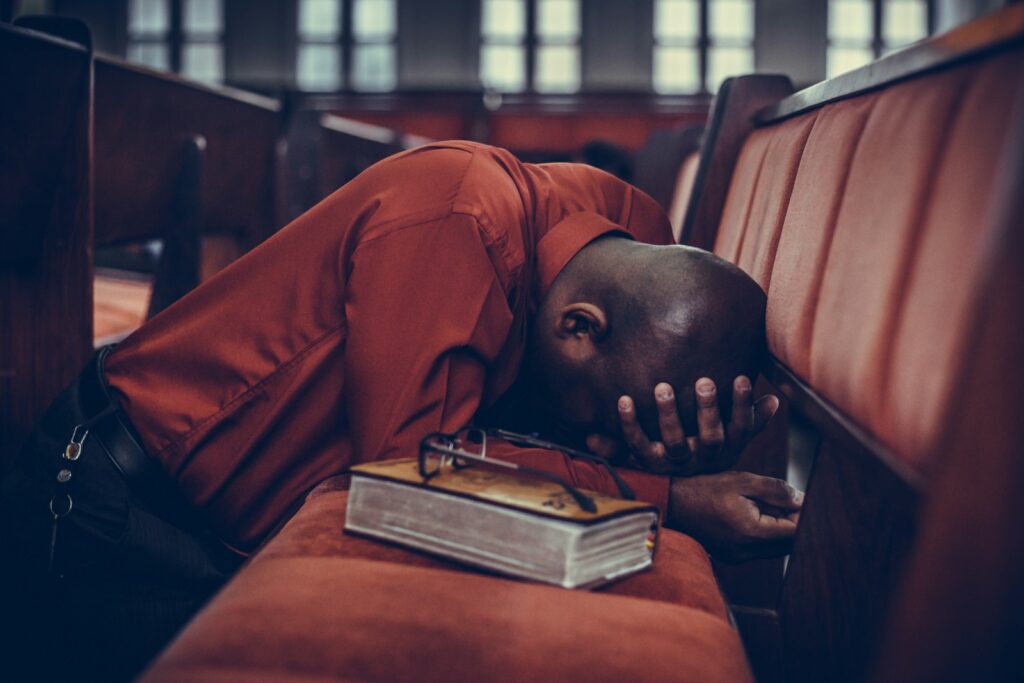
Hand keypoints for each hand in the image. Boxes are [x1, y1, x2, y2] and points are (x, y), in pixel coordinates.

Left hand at [587, 376, 778, 475]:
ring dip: (668, 414)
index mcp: (725, 449)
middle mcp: (702, 458)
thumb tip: (775, 400)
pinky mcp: (649, 462)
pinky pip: (637, 443)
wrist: (677, 490)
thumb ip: (752, 420)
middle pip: (710, 437)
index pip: (741, 429)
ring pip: (674, 441)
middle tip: (705, 382)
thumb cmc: (707, 449)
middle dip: (709, 409)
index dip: (743, 405)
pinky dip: (629, 423)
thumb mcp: (733, 439)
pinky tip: (624, 399)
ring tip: (663, 387)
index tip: (742, 377)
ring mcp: (675, 461)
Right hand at [667, 471, 802, 561]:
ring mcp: (738, 557)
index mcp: (750, 532)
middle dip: (792, 522)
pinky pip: (759, 549)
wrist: (670, 504)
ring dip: (778, 529)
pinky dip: (763, 533)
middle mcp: (745, 551)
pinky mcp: (732, 557)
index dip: (804, 517)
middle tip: (783, 500)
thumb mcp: (742, 481)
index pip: (795, 534)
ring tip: (762, 506)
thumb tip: (802, 500)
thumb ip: (775, 490)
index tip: (801, 501)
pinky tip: (750, 515)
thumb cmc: (703, 489)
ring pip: (775, 548)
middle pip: (788, 544)